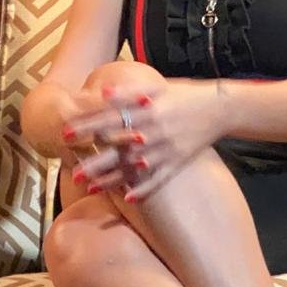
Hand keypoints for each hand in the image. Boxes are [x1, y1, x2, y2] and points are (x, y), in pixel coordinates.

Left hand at [65, 72, 228, 201]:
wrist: (220, 108)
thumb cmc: (184, 95)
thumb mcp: (156, 86)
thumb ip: (127, 92)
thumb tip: (99, 92)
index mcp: (146, 109)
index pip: (110, 119)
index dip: (87, 127)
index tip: (65, 134)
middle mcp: (154, 131)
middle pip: (118, 149)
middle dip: (95, 161)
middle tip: (73, 173)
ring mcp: (166, 148)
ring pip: (134, 168)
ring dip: (112, 179)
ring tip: (90, 189)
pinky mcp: (178, 161)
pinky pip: (159, 178)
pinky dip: (144, 188)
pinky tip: (128, 199)